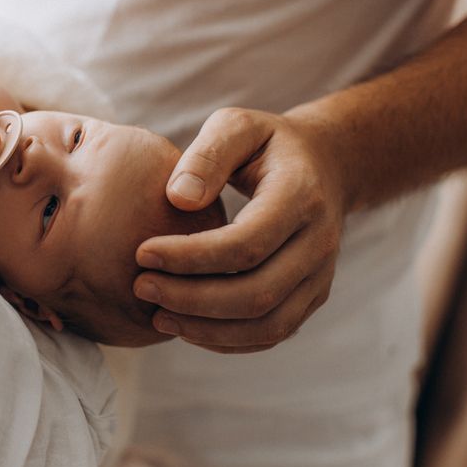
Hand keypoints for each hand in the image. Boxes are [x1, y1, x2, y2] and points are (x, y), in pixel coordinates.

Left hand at [133, 107, 345, 352]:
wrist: (325, 165)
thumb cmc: (267, 143)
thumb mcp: (238, 126)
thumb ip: (208, 155)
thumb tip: (178, 199)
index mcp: (301, 196)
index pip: (246, 243)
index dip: (191, 256)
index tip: (142, 253)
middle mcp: (319, 243)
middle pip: (258, 293)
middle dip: (193, 299)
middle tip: (141, 287)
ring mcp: (320, 276)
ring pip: (267, 325)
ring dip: (207, 329)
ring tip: (157, 314)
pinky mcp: (311, 297)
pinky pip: (271, 333)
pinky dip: (227, 340)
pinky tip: (185, 326)